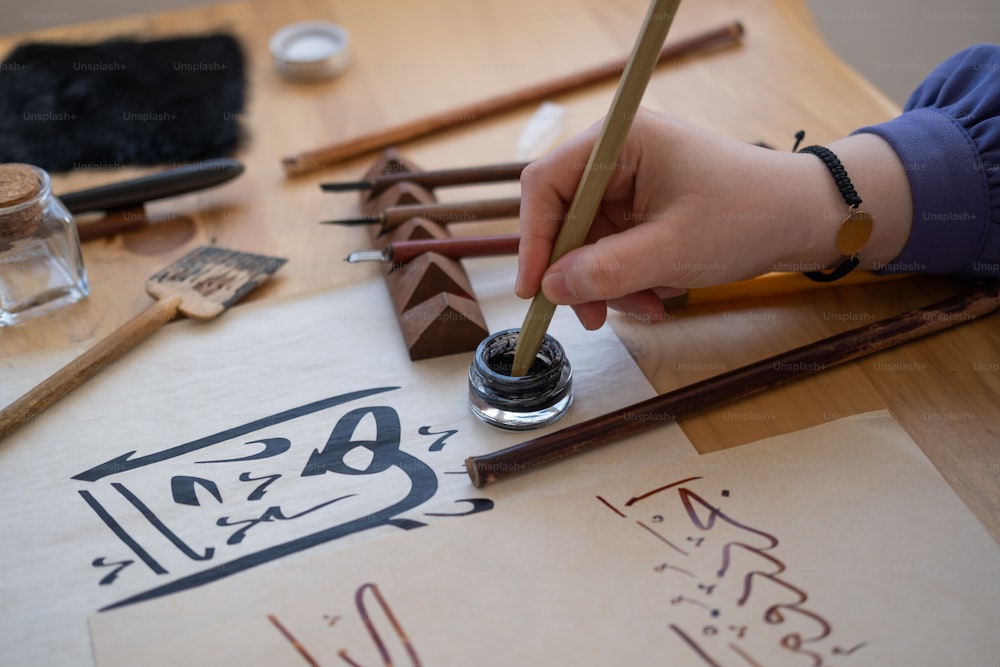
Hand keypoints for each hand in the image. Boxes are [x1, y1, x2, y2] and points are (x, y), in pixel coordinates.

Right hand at [515, 108, 910, 328]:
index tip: (533, 288)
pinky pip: (615, 250)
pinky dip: (630, 280)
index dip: (534, 237)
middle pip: (565, 219)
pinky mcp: (643, 209)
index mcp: (622, 142)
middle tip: (592, 317)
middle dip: (580, 272)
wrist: (805, 220)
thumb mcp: (672, 251)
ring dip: (611, 283)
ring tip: (650, 307)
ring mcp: (631, 184)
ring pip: (589, 243)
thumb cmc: (747, 217)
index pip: (547, 184)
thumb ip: (605, 270)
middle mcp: (619, 157)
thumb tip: (550, 288)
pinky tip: (661, 294)